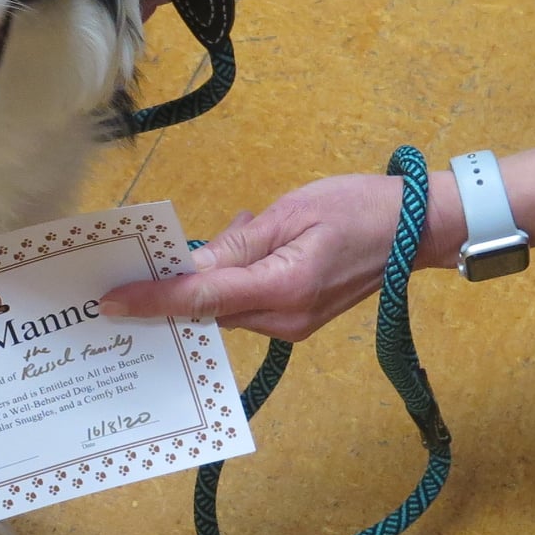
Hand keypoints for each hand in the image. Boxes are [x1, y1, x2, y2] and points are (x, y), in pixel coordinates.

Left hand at [98, 145, 534, 340]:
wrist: (423, 229)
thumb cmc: (363, 209)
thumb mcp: (294, 212)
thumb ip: (239, 243)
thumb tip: (189, 266)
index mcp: (284, 289)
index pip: (201, 299)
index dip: (152, 301)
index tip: (111, 302)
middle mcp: (285, 319)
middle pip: (207, 310)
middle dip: (174, 287)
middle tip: (144, 259)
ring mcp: (293, 325)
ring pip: (224, 308)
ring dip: (207, 278)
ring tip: (229, 232)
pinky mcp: (297, 319)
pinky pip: (245, 304)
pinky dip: (232, 279)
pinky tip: (246, 241)